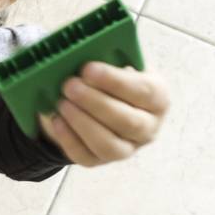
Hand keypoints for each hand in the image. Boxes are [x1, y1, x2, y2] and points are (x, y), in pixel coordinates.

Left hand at [39, 62, 168, 166]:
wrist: (95, 102)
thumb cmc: (107, 80)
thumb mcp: (114, 64)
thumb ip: (106, 59)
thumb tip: (82, 54)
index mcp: (157, 97)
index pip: (144, 92)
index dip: (116, 81)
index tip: (88, 69)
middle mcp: (148, 127)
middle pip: (128, 122)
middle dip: (96, 103)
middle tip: (70, 85)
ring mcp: (127, 148)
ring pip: (109, 145)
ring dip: (82, 123)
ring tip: (62, 103)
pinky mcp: (101, 161)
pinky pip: (86, 157)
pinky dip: (69, 140)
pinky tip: (56, 121)